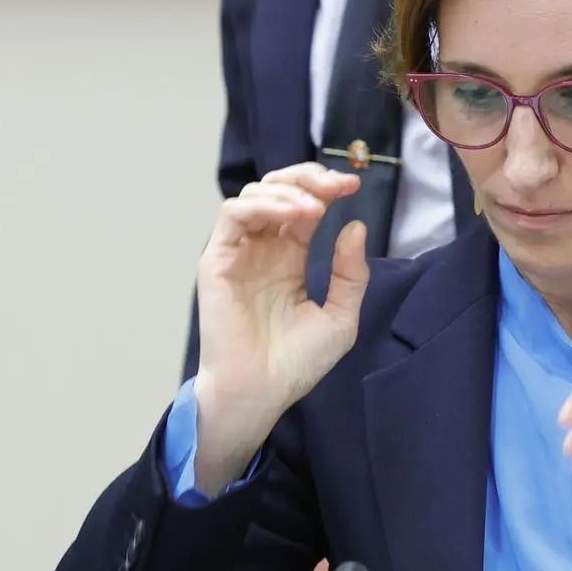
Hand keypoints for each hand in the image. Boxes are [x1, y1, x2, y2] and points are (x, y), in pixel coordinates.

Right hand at [193, 163, 368, 493]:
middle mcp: (261, 249)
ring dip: (287, 190)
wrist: (262, 392)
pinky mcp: (217, 261)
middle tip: (338, 184)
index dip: (326, 189)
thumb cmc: (296, 363)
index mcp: (288, 258)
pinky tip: (293, 215)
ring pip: (254, 195)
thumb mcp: (340, 316)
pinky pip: (233, 215)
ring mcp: (238, 253)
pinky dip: (263, 205)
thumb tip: (353, 226)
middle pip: (278, 189)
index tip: (354, 186)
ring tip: (315, 206)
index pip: (304, 206)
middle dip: (309, 178)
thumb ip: (350, 273)